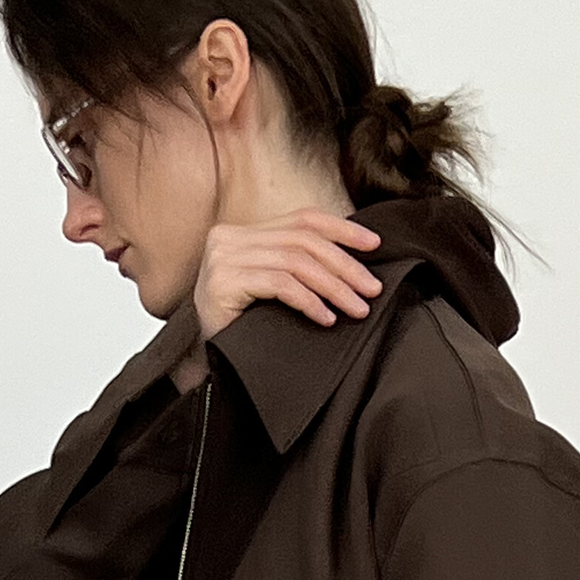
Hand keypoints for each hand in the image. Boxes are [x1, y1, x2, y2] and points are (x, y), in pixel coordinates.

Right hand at [192, 209, 383, 347]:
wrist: (205, 360)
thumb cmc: (241, 327)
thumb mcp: (272, 288)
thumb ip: (297, 265)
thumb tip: (352, 260)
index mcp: (243, 232)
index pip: (302, 219)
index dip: (342, 229)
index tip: (374, 244)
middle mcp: (229, 237)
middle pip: (303, 241)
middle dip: (345, 265)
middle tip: (372, 289)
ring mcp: (223, 258)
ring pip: (296, 262)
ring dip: (334, 287)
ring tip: (356, 308)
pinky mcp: (224, 282)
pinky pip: (280, 284)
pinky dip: (309, 301)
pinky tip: (326, 319)